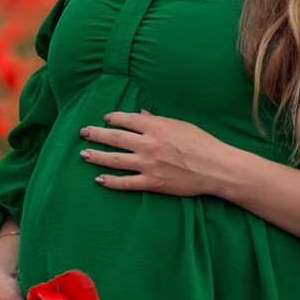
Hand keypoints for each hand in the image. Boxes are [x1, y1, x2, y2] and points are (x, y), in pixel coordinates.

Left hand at [79, 110, 235, 197]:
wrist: (216, 167)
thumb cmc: (203, 143)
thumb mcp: (181, 125)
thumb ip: (158, 121)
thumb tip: (141, 116)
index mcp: (156, 127)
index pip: (126, 120)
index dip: (112, 118)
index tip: (105, 119)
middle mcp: (148, 144)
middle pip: (114, 138)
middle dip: (96, 134)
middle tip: (83, 133)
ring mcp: (148, 165)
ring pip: (115, 160)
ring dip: (97, 157)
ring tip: (83, 155)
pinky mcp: (152, 182)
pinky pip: (126, 183)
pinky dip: (111, 182)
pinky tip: (99, 179)